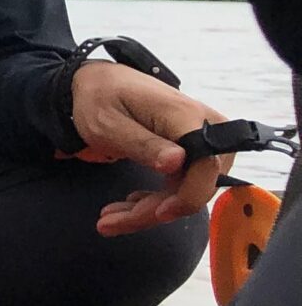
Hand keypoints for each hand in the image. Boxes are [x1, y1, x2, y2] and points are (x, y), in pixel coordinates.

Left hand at [71, 61, 229, 236]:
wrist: (98, 84)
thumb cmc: (99, 99)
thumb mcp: (108, 123)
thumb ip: (142, 144)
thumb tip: (178, 162)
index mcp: (186, 116)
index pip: (207, 165)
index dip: (188, 196)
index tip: (158, 214)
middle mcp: (204, 127)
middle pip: (196, 184)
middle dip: (155, 210)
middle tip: (110, 221)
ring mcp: (202, 140)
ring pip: (187, 191)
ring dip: (149, 211)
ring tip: (109, 218)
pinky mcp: (193, 152)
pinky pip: (181, 184)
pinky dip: (154, 201)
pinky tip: (128, 205)